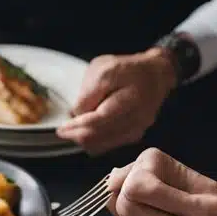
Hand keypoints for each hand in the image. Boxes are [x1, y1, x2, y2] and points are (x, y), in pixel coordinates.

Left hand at [56, 49, 175, 154]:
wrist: (155, 75)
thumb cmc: (128, 70)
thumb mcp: (103, 70)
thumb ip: (89, 93)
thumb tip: (77, 115)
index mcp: (130, 99)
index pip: (98, 121)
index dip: (75, 126)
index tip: (60, 128)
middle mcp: (136, 118)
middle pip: (97, 137)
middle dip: (75, 135)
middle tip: (63, 130)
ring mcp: (137, 129)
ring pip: (100, 145)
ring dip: (83, 140)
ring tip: (74, 128)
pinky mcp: (134, 135)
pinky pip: (107, 146)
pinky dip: (92, 142)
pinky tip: (86, 131)